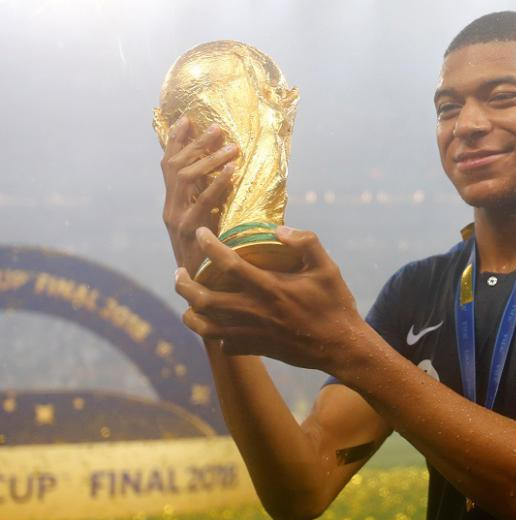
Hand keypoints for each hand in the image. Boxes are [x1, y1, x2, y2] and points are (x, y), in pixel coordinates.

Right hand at [160, 116, 239, 274]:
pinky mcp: (188, 233)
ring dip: (209, 158)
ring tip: (231, 146)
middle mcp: (170, 210)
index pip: (170, 166)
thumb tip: (236, 181)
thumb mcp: (212, 228)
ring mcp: (176, 221)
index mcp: (174, 206)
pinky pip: (202, 202)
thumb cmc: (214, 261)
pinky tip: (232, 171)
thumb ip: (217, 207)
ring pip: (186, 178)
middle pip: (176, 166)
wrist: (202, 295)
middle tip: (217, 128)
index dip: (176, 141)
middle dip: (195, 143)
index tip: (186, 119)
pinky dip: (217, 184)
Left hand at [174, 226, 365, 370]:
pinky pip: (223, 344)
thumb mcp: (328, 268)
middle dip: (184, 284)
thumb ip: (307, 242)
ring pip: (206, 327)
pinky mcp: (256, 349)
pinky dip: (215, 334)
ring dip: (190, 312)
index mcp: (271, 288)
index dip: (209, 246)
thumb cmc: (336, 304)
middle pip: (204, 300)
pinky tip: (217, 324)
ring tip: (188, 299)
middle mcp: (255, 312)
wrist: (342, 347)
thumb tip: (279, 229)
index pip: (228, 264)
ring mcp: (253, 334)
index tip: (201, 234)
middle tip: (180, 271)